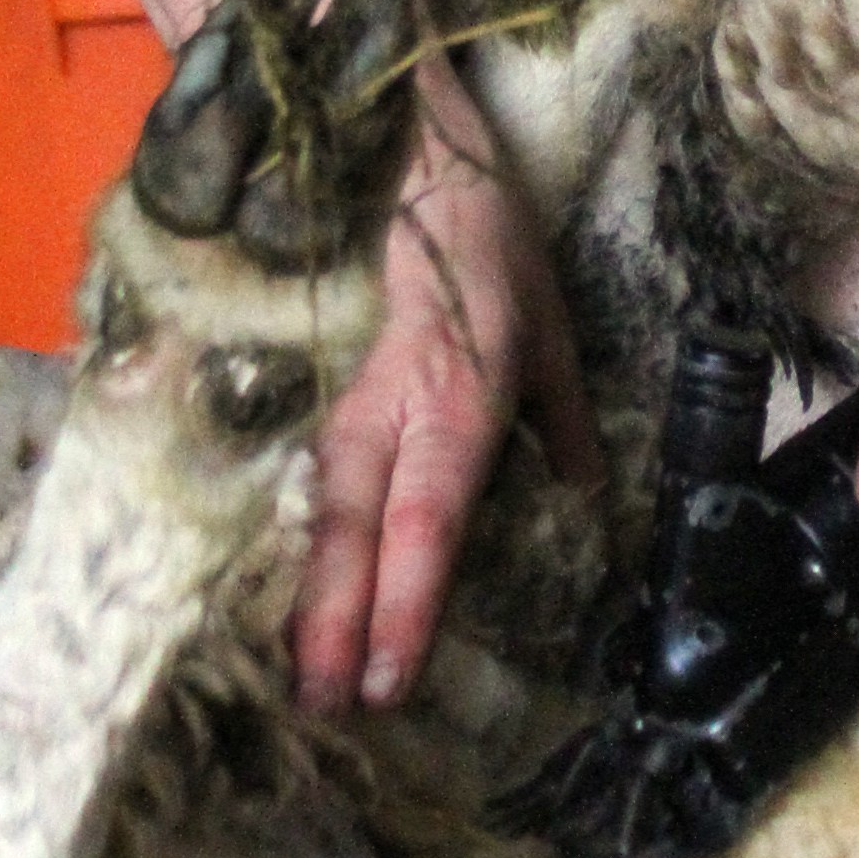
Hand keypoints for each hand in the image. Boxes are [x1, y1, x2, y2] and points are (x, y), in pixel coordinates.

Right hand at [293, 61, 602, 709]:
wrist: (402, 145)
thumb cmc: (489, 237)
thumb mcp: (554, 326)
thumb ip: (565, 421)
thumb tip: (587, 504)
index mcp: (459, 390)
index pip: (431, 513)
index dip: (408, 598)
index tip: (390, 678)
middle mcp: (393, 402)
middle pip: (357, 525)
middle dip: (337, 620)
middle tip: (323, 712)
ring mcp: (341, 388)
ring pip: (317, 504)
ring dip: (304, 590)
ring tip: (288, 676)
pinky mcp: (310, 376)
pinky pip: (298, 470)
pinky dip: (288, 534)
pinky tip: (271, 589)